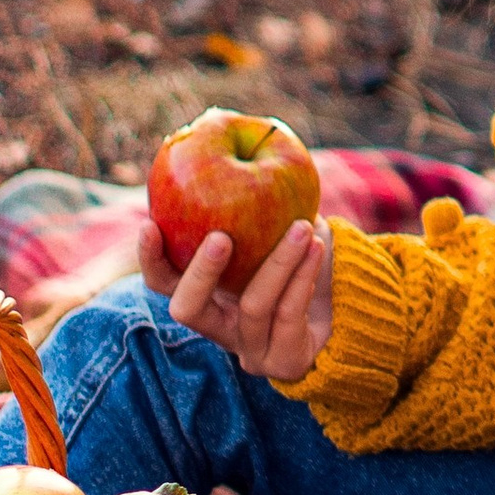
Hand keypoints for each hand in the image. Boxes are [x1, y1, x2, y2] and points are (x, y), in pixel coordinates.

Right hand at [144, 212, 333, 380]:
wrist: (345, 309)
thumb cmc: (300, 260)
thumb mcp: (273, 231)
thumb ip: (249, 199)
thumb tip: (226, 135)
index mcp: (204, 297)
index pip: (164, 284)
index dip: (150, 259)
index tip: (149, 224)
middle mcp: (218, 328)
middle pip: (187, 309)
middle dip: (201, 271)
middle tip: (221, 236)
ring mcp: (250, 349)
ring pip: (253, 305)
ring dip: (277, 262)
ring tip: (301, 226)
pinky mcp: (285, 359)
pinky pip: (290, 313)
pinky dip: (303, 275)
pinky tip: (316, 244)